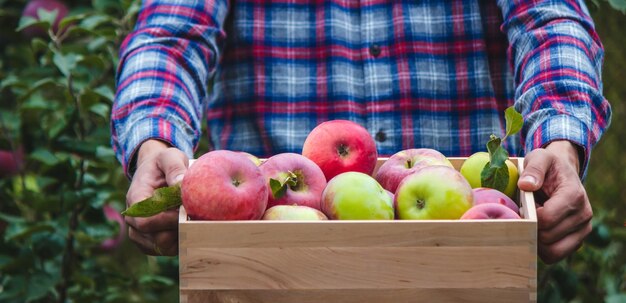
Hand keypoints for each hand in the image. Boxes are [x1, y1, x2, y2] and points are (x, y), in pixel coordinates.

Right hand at [125, 139, 187, 255]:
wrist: (156, 173)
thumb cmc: (163, 164)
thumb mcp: (170, 157)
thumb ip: (175, 168)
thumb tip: (181, 184)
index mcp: (135, 200)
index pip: (145, 221)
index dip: (168, 220)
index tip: (186, 211)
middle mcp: (133, 221)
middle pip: (155, 238)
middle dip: (179, 229)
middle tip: (196, 216)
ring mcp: (141, 234)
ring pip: (163, 248)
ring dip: (182, 236)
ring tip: (192, 218)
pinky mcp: (152, 242)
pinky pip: (168, 250)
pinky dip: (181, 241)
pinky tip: (189, 225)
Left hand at [518, 140, 591, 263]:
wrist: (562, 172)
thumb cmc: (548, 166)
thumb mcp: (539, 158)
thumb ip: (533, 168)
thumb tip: (526, 185)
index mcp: (574, 196)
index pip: (547, 219)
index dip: (528, 217)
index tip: (522, 206)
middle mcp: (583, 215)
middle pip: (547, 238)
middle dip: (530, 228)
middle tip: (526, 214)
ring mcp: (582, 230)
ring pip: (553, 252)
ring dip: (536, 241)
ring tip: (533, 223)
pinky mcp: (577, 240)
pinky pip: (555, 255)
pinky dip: (542, 247)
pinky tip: (538, 231)